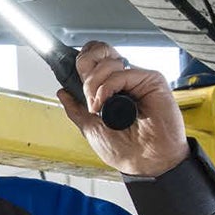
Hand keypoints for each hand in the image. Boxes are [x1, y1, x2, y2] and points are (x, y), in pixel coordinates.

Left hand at [54, 41, 189, 176]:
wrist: (144, 163)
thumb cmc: (125, 150)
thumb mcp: (90, 127)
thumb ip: (76, 109)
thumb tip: (62, 92)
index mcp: (110, 89)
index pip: (94, 61)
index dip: (82, 63)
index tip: (73, 80)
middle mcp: (124, 81)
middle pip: (100, 52)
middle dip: (85, 69)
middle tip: (85, 93)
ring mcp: (137, 80)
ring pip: (108, 62)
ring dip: (94, 84)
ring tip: (96, 106)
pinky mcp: (151, 81)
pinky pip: (123, 73)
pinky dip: (107, 87)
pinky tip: (104, 103)